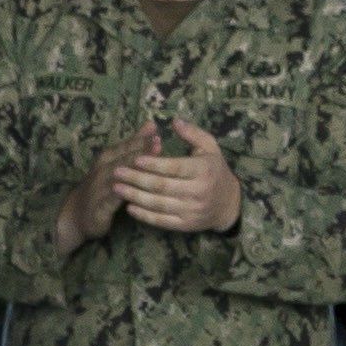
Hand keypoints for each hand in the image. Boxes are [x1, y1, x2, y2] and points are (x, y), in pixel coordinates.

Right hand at [57, 125, 159, 256]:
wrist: (78, 212)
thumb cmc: (104, 184)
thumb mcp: (117, 162)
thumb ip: (134, 144)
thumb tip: (151, 124)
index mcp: (107, 158)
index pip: (125, 146)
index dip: (140, 140)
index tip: (157, 132)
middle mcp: (101, 171)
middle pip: (123, 160)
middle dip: (140, 151)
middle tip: (157, 144)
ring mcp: (99, 189)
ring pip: (118, 179)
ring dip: (134, 172)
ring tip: (151, 167)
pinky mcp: (99, 207)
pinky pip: (112, 201)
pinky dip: (122, 196)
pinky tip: (136, 194)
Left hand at [113, 117, 242, 233]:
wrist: (229, 203)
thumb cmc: (216, 170)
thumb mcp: (210, 147)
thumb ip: (192, 134)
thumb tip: (173, 121)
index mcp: (204, 170)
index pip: (174, 167)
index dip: (153, 164)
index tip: (134, 158)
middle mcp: (198, 191)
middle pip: (162, 186)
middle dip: (136, 178)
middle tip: (116, 172)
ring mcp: (191, 210)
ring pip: (158, 204)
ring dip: (135, 196)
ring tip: (116, 188)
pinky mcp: (186, 224)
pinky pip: (161, 220)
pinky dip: (144, 215)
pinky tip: (129, 207)